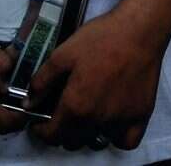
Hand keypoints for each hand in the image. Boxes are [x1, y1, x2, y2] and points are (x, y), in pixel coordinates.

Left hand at [25, 6, 167, 150]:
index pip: (51, 136)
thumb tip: (29, 104)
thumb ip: (42, 81)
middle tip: (62, 115)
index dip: (41, 131)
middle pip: (72, 142)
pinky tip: (112, 123)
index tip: (39, 124)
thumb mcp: (63, 54)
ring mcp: (121, 119)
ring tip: (86, 117)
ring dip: (87, 134)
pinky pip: (127, 141)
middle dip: (61, 132)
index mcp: (75, 106)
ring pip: (97, 141)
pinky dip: (117, 137)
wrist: (140, 29)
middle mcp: (97, 119)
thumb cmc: (101, 38)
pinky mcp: (141, 114)